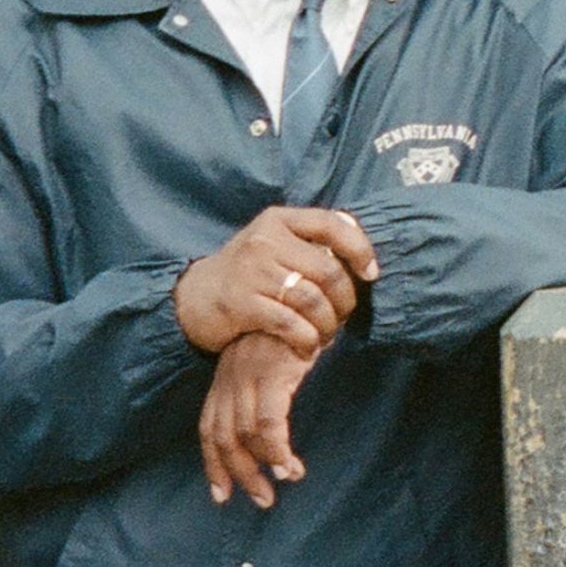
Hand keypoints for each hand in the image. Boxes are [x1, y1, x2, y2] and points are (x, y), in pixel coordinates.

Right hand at [174, 206, 377, 356]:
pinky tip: (307, 346)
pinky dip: (306, 338)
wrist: (194, 296)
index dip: (359, 248)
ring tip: (326, 335)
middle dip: (345, 300)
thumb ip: (310, 242)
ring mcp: (252, 270)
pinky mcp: (241, 302)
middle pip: (328, 270)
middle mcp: (265, 240)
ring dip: (328, 325)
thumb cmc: (247, 272)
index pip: (331, 224)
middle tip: (343, 317)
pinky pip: (290, 323)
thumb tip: (361, 250)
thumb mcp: (274, 245)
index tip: (371, 274)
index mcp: (279, 220)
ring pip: (312, 300)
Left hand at [199, 332, 315, 507]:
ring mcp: (250, 375)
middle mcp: (232, 377)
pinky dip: (277, 451)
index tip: (222, 494)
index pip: (209, 427)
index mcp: (227, 374)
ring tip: (281, 485)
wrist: (310, 289)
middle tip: (261, 500)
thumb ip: (267, 383)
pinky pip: (269, 424)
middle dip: (236, 474)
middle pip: (222, 437)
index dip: (213, 464)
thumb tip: (272, 422)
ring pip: (243, 436)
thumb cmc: (300, 324)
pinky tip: (291, 467)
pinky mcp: (274, 374)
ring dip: (260, 469)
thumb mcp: (273, 355)